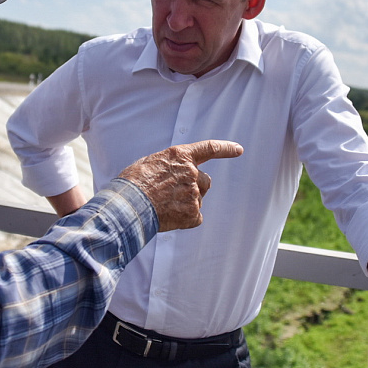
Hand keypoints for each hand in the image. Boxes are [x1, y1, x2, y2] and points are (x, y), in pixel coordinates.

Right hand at [119, 140, 242, 231]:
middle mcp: (191, 173)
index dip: (226, 149)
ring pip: (198, 200)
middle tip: (174, 194)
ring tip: (164, 205)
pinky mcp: (192, 214)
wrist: (128, 205)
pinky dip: (185, 219)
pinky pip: (195, 217)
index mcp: (180, 156)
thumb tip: (173, 175)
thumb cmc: (133, 184)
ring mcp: (194, 193)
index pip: (209, 149)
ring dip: (186, 203)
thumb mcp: (149, 163)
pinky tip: (169, 217)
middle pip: (205, 181)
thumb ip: (169, 166)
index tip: (239, 150)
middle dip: (195, 187)